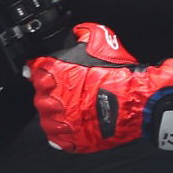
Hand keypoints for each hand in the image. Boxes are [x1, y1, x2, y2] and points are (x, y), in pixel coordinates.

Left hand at [26, 23, 172, 152]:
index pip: (34, 69)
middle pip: (39, 94)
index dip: (41, 68)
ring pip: (47, 117)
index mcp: (54, 72)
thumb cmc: (121, 72)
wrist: (138, 99)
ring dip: (56, 112)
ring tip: (72, 107)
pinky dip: (62, 133)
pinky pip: (57, 139)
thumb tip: (76, 32)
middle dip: (51, 91)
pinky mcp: (72, 139)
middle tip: (68, 88)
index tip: (45, 70)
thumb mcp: (102, 39)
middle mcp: (52, 97)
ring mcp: (61, 121)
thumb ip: (82, 34)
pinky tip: (71, 125)